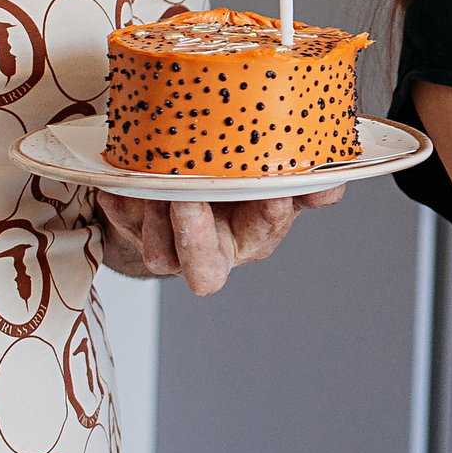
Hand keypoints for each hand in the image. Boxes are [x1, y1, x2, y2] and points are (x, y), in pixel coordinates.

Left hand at [94, 185, 346, 295]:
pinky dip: (119, 205)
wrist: (188, 197)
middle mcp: (212, 251)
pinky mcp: (134, 229)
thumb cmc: (236, 194)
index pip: (265, 232)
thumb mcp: (275, 188)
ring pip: (159, 254)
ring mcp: (170, 245)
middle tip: (190, 202)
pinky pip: (122, 224)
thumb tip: (332, 183)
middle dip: (196, 237)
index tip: (272, 193)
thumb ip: (304, 186)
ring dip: (154, 223)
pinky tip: (118, 186)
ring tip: (154, 186)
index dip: (269, 216)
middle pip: (203, 269)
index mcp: (252, 239)